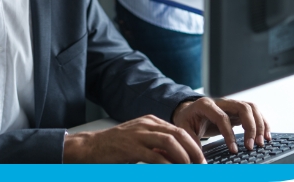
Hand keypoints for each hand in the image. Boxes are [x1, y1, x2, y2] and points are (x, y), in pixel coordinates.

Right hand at [63, 115, 205, 162]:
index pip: (179, 130)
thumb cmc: (116, 146)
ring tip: (190, 170)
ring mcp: (139, 134)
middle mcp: (146, 124)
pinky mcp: (131, 147)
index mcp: (150, 121)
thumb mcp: (140, 141)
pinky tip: (173, 172)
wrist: (92, 146)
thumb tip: (178, 159)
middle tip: (202, 166)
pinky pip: (154, 156)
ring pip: (170, 142)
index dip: (193, 145)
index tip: (201, 159)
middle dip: (194, 151)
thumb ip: (157, 146)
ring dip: (184, 157)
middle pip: (178, 133)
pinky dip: (167, 166)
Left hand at [172, 97, 270, 155]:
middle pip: (242, 107)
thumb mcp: (183, 129)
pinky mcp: (237, 111)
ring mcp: (230, 105)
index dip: (229, 134)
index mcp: (206, 105)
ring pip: (251, 107)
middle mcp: (221, 102)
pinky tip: (266, 136)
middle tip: (251, 146)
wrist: (188, 111)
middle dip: (250, 127)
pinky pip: (254, 112)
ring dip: (259, 124)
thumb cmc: (187, 120)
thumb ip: (191, 142)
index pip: (222, 117)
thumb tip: (200, 161)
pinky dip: (262, 122)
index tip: (234, 150)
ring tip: (261, 143)